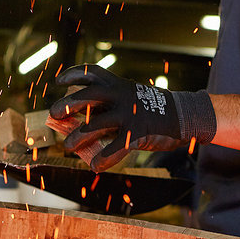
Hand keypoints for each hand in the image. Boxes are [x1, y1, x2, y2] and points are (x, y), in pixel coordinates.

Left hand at [49, 64, 214, 171]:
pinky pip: (116, 147)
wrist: (185, 114)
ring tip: (69, 146)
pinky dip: (103, 158)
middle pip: (88, 96)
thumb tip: (83, 120)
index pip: (92, 73)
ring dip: (79, 136)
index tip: (59, 82)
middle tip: (55, 113)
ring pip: (96, 124)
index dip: (73, 75)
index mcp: (118, 84)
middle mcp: (121, 95)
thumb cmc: (154, 108)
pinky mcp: (138, 131)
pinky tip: (95, 166)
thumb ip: (109, 106)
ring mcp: (129, 113)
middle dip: (68, 104)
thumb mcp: (131, 98)